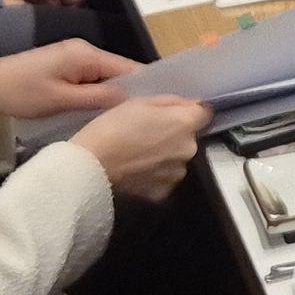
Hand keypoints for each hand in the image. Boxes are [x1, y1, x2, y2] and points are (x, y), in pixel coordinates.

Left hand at [0, 38, 138, 119]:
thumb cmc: (21, 94)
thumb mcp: (61, 100)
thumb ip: (98, 98)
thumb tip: (132, 100)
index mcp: (86, 54)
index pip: (129, 68)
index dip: (146, 87)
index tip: (159, 110)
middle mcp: (85, 50)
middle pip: (120, 71)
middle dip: (131, 93)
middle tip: (144, 121)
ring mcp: (74, 57)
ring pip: (107, 77)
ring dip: (114, 96)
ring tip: (127, 120)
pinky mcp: (65, 66)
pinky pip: (93, 79)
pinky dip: (99, 94)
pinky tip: (103, 112)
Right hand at [67, 95, 213, 203]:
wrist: (90, 166)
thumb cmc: (111, 129)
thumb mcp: (139, 102)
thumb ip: (171, 103)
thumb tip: (191, 105)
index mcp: (185, 124)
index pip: (204, 114)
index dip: (188, 111)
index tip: (171, 114)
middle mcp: (188, 149)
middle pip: (188, 137)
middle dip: (173, 134)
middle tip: (145, 133)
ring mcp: (177, 173)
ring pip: (177, 158)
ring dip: (165, 155)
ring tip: (137, 153)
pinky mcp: (163, 192)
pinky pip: (164, 178)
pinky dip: (154, 174)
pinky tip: (135, 169)